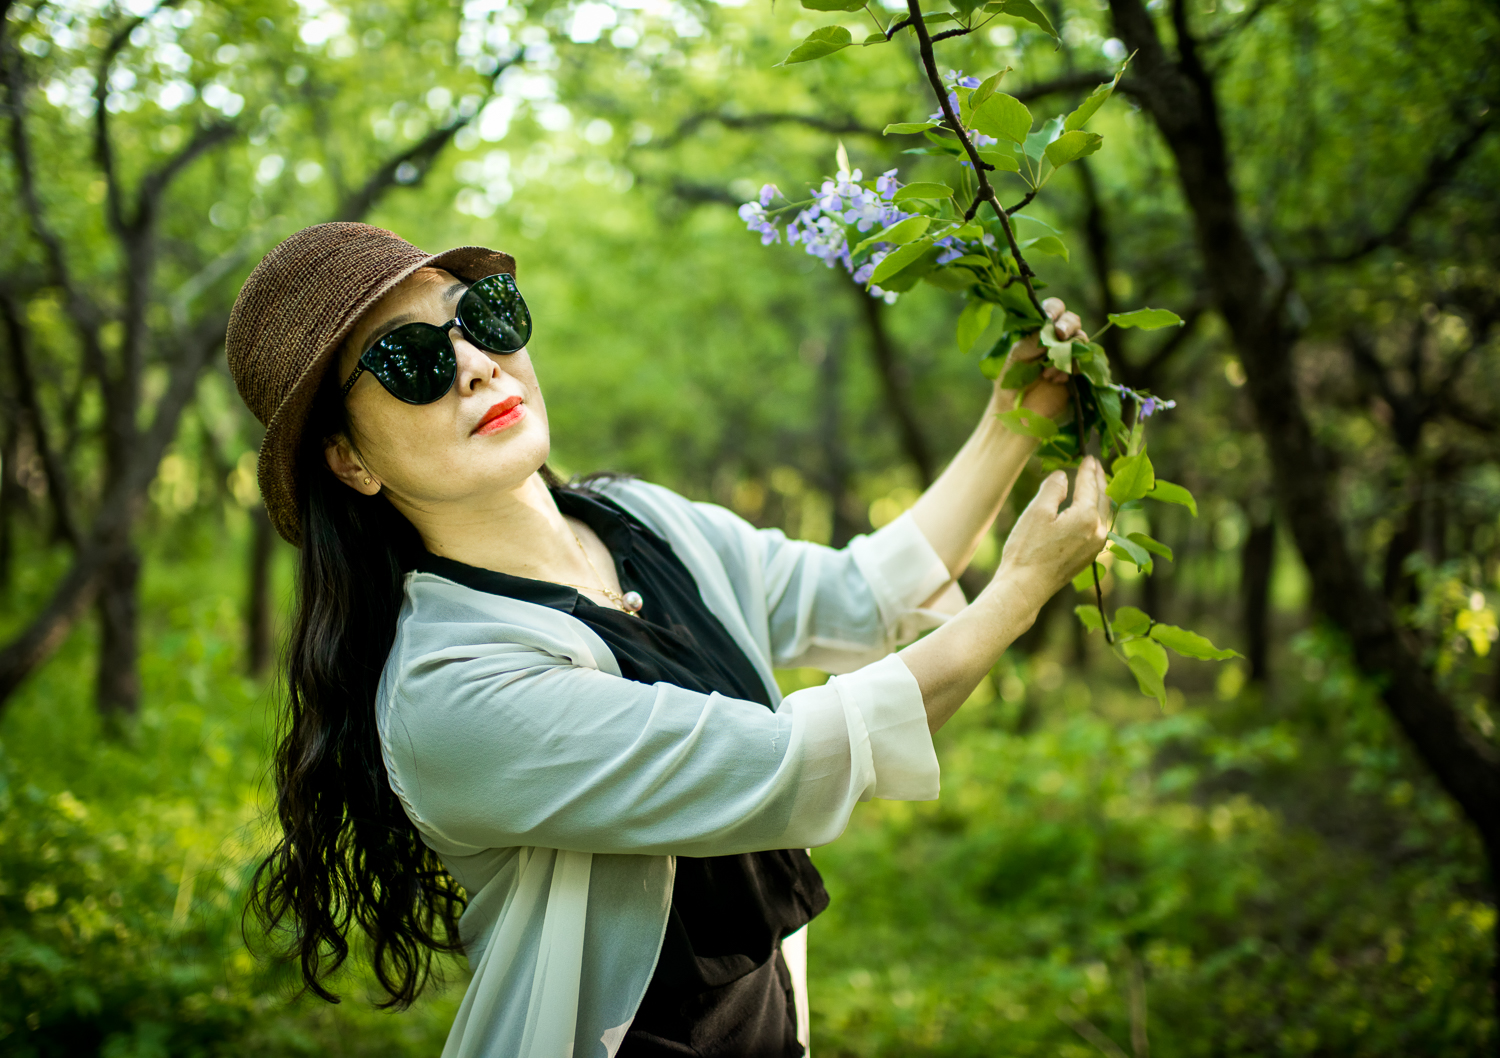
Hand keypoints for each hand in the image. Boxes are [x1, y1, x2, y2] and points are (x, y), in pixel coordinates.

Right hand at [985, 455, 1109, 613]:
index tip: (1088, 457)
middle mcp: (1097, 531)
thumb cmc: (1027, 550)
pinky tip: (1089, 511)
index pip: (1090, 486)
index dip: (1088, 470)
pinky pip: (1098, 527)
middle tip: (1095, 465)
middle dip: (1100, 480)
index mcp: (1086, 517)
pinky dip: (1096, 512)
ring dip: (1100, 496)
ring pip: (1103, 514)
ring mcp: (1095, 546)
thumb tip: (1063, 476)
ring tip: (1096, 484)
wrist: (1025, 588)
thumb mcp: (1036, 512)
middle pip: (1103, 499)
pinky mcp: (1088, 557)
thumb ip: (1052, 489)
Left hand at [992, 298, 1088, 419]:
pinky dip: (1072, 368)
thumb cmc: (1010, 382)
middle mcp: (1056, 339)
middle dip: (1068, 325)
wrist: (1015, 413)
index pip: (1054, 309)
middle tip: (1060, 335)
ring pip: (1081, 339)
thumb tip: (1050, 328)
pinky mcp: (1078, 373)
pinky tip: (1057, 379)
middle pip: (1073, 320)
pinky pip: (1085, 361)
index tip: (1050, 319)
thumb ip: (1032, 340)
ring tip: (1047, 372)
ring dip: (1066, 351)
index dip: (1055, 310)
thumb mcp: (1017, 356)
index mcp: (1039, 330)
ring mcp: (1069, 355)